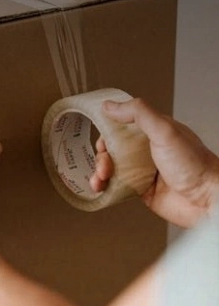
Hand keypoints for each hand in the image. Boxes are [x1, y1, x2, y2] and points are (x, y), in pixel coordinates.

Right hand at [90, 97, 217, 227]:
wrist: (207, 200)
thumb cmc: (194, 166)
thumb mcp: (165, 131)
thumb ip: (139, 113)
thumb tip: (111, 105)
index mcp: (153, 131)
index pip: (121, 123)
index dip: (107, 129)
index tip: (99, 135)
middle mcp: (146, 149)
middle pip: (112, 147)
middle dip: (101, 155)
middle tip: (105, 164)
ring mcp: (142, 169)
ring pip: (110, 166)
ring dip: (99, 172)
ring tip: (101, 179)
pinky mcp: (139, 189)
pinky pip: (114, 185)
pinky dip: (103, 186)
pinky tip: (101, 188)